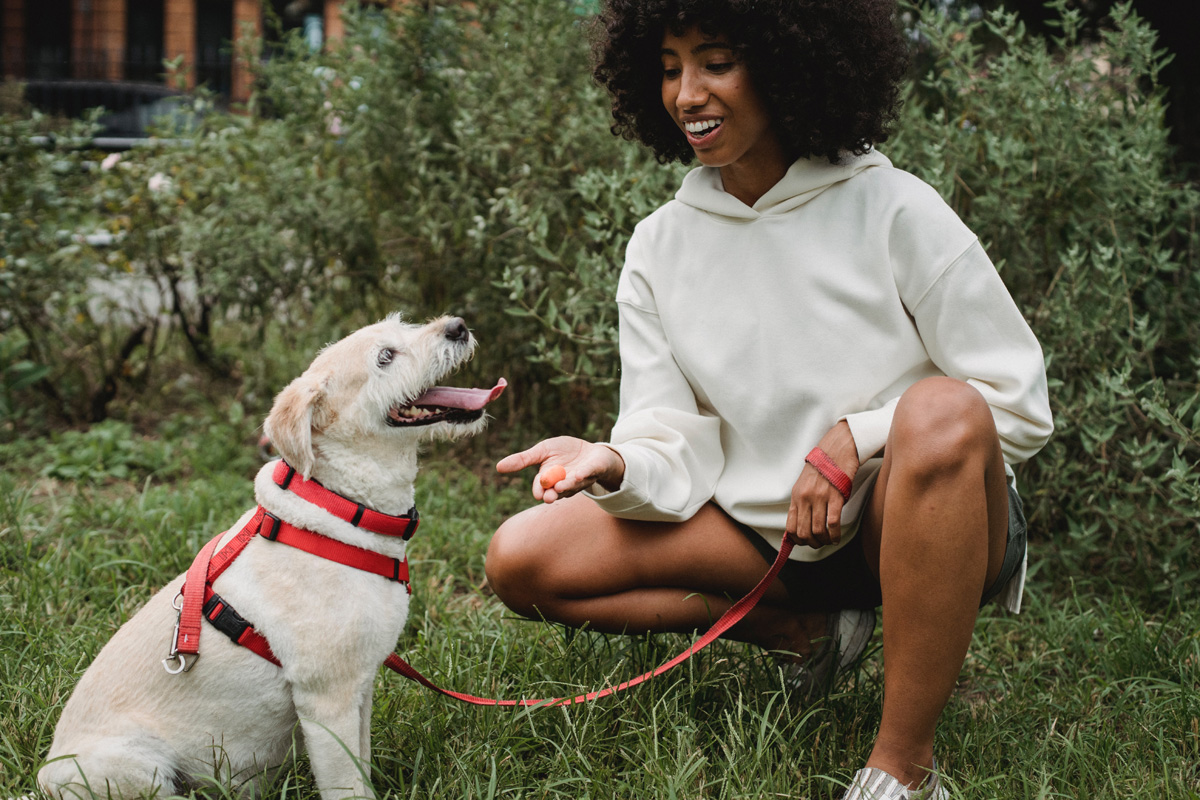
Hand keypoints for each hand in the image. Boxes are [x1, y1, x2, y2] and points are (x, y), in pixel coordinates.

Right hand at [497, 436, 625, 503]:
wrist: (592, 451)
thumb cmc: (564, 452)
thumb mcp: (542, 451)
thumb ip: (523, 460)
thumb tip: (498, 467)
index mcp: (550, 479)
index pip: (542, 487)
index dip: (539, 490)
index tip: (538, 493)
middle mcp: (564, 483)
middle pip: (557, 492)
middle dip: (553, 494)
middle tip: (549, 497)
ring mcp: (580, 479)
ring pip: (573, 485)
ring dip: (567, 486)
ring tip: (560, 486)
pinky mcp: (595, 470)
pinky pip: (589, 473)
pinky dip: (584, 474)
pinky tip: (579, 475)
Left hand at [786, 421, 859, 547]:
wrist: (836, 450)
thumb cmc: (822, 469)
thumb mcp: (804, 485)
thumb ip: (802, 503)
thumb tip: (802, 525)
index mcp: (796, 497)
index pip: (790, 527)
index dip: (797, 540)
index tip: (805, 542)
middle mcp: (805, 498)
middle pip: (803, 532)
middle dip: (812, 543)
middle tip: (820, 544)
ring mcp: (820, 497)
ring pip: (818, 531)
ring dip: (824, 541)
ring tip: (830, 541)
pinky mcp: (835, 496)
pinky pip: (832, 523)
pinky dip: (835, 535)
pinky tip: (837, 537)